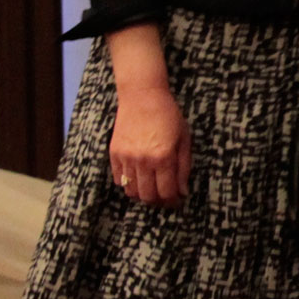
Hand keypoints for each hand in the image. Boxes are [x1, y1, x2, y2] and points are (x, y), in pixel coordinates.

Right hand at [110, 80, 190, 205]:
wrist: (142, 97)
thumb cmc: (168, 115)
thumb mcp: (184, 139)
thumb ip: (184, 167)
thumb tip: (182, 191)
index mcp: (163, 157)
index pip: (166, 192)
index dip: (173, 201)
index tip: (177, 200)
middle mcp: (143, 161)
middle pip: (147, 196)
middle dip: (159, 202)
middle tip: (166, 198)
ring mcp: (126, 158)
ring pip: (131, 191)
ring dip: (143, 195)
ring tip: (152, 189)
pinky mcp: (114, 154)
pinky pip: (119, 180)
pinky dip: (129, 184)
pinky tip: (139, 178)